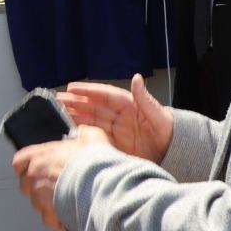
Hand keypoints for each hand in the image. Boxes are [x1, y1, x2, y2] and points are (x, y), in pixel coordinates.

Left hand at [13, 127, 109, 230]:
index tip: (32, 169)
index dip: (25, 166)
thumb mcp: (93, 139)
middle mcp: (35, 175)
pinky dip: (57, 219)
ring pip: (37, 203)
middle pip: (26, 184)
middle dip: (37, 187)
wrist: (99, 188)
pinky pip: (48, 218)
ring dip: (48, 204)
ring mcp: (39, 195)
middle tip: (54, 188)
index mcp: (40, 155)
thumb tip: (84, 131)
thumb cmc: (93, 164)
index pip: (19, 161)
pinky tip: (69, 214)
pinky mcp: (47, 212)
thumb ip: (85, 134)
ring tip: (66, 202)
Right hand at [57, 73, 171, 162]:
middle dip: (74, 103)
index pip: (103, 94)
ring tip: (57, 113)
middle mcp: (118, 116)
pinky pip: (93, 137)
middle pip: (92, 107)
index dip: (87, 90)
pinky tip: (69, 133)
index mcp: (128, 104)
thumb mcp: (158, 114)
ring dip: (74, 116)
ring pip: (89, 120)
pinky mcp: (113, 144)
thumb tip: (137, 78)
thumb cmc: (168, 131)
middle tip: (57, 100)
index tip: (71, 88)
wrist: (174, 152)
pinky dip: (81, 134)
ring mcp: (114, 130)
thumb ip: (145, 98)